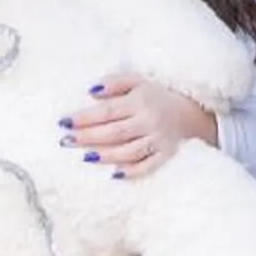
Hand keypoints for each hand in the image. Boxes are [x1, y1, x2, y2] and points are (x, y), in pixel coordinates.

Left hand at [65, 77, 217, 179]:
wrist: (192, 111)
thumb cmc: (156, 95)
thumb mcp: (137, 80)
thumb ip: (114, 83)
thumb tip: (91, 91)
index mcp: (139, 101)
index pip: (107, 111)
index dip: (84, 118)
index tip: (64, 122)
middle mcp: (148, 121)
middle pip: (114, 133)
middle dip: (88, 138)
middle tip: (66, 141)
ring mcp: (158, 140)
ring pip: (128, 152)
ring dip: (106, 155)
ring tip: (85, 157)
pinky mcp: (166, 156)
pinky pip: (148, 167)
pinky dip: (132, 172)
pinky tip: (114, 174)